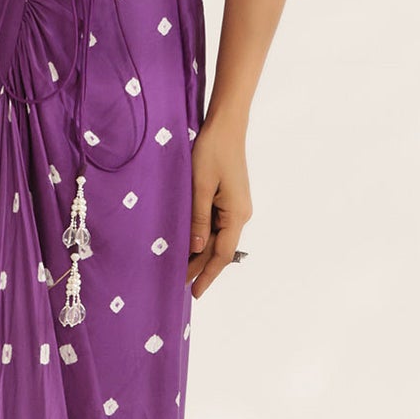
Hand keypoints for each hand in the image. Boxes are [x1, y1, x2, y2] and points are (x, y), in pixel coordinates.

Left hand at [187, 119, 251, 300]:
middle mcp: (240, 214)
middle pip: (220, 248)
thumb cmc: (212, 151)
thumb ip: (198, 219)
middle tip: (178, 282)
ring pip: (217, 237)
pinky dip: (203, 236)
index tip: (194, 292)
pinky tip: (189, 242)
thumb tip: (197, 249)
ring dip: (201, 252)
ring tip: (181, 267)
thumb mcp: (200, 186)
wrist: (225, 126)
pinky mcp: (229, 198)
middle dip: (201, 267)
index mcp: (236, 214)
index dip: (207, 274)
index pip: (222, 254)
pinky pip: (216, 224)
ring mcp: (235, 206)